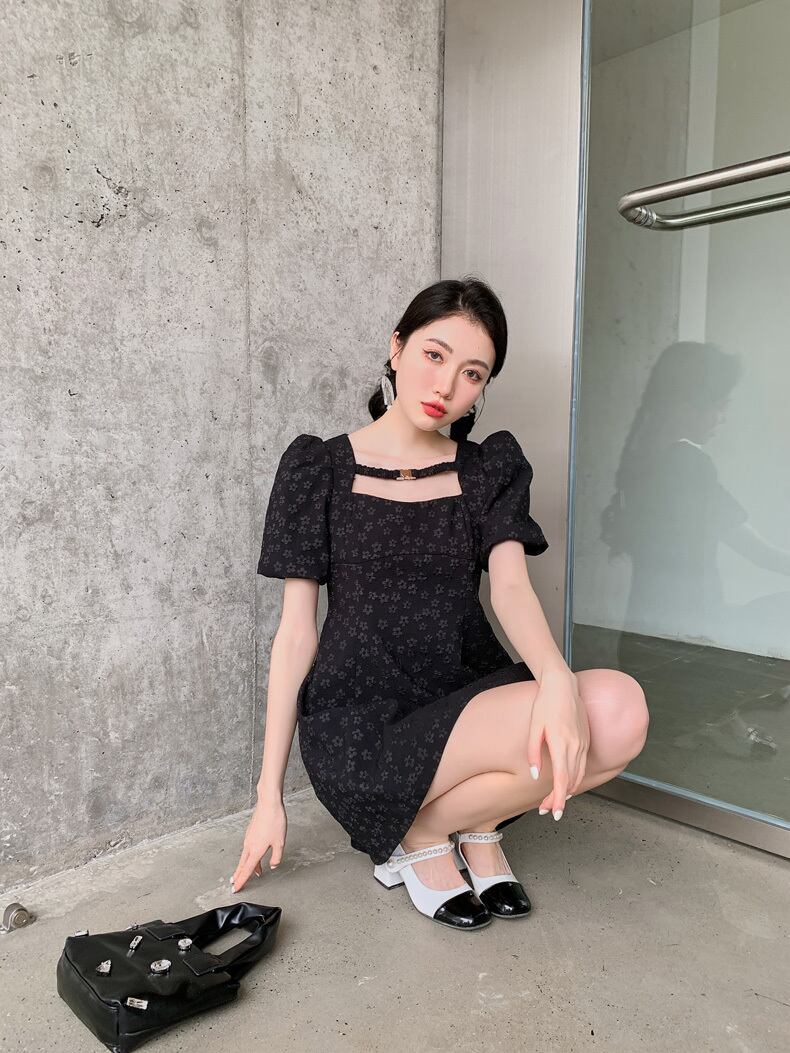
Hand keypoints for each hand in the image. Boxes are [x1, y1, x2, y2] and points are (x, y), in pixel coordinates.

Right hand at [231, 797, 286, 892]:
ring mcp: (249, 838)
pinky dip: (249, 856)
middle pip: (242, 865)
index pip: (247, 870)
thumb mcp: (280, 842)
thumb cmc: (275, 821)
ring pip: (245, 856)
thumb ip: (276, 857)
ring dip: (245, 866)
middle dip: (239, 876)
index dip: (241, 881)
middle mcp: (249, 845)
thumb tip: (272, 865)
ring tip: (250, 873)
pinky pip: (248, 849)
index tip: (235, 889)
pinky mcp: (251, 832)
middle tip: (234, 885)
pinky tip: (255, 856)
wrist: (269, 803)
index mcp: (255, 850)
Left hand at [527, 671, 589, 818]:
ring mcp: (583, 743)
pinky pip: (582, 765)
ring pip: (578, 775)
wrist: (563, 686)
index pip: (562, 779)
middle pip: (570, 781)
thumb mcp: (534, 728)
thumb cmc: (545, 704)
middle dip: (559, 799)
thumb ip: (533, 752)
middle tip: (548, 811)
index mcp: (561, 743)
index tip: (555, 814)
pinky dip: (575, 778)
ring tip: (554, 801)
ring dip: (567, 791)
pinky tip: (567, 784)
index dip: (558, 799)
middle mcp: (575, 746)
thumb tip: (534, 775)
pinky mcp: (586, 740)